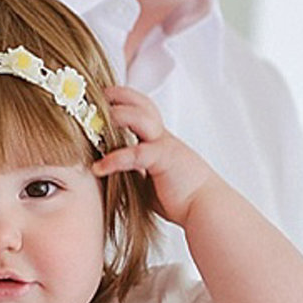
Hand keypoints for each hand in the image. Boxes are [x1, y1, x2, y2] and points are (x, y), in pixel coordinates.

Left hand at [94, 84, 221, 224]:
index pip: (143, 110)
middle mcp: (163, 138)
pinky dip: (114, 159)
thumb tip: (110, 170)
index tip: (105, 98)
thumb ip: (134, 170)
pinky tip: (99, 167)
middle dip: (120, 95)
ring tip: (95, 122)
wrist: (207, 207)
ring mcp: (164, 146)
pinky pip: (136, 153)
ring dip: (118, 115)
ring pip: (141, 118)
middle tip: (99, 95)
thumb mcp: (152, 179)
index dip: (125, 100)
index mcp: (161, 141)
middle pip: (143, 104)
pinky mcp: (163, 159)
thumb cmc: (182, 197)